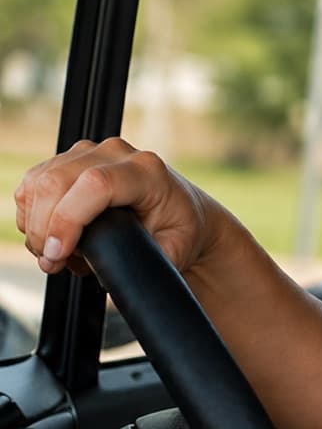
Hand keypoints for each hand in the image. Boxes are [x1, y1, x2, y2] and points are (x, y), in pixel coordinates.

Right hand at [14, 137, 226, 276]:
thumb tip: (121, 276)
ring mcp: (92, 152)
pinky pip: (34, 182)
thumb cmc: (180, 229)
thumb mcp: (177, 250)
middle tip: (53, 262)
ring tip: (55, 252)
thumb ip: (151, 261)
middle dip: (44, 229)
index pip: (95, 184)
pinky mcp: (71, 159)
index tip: (58, 254)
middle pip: (57, 181)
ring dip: (35, 223)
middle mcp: (118, 153)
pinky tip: (50, 232)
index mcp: (148, 172)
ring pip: (40, 182)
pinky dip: (32, 212)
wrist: (182, 211)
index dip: (67, 220)